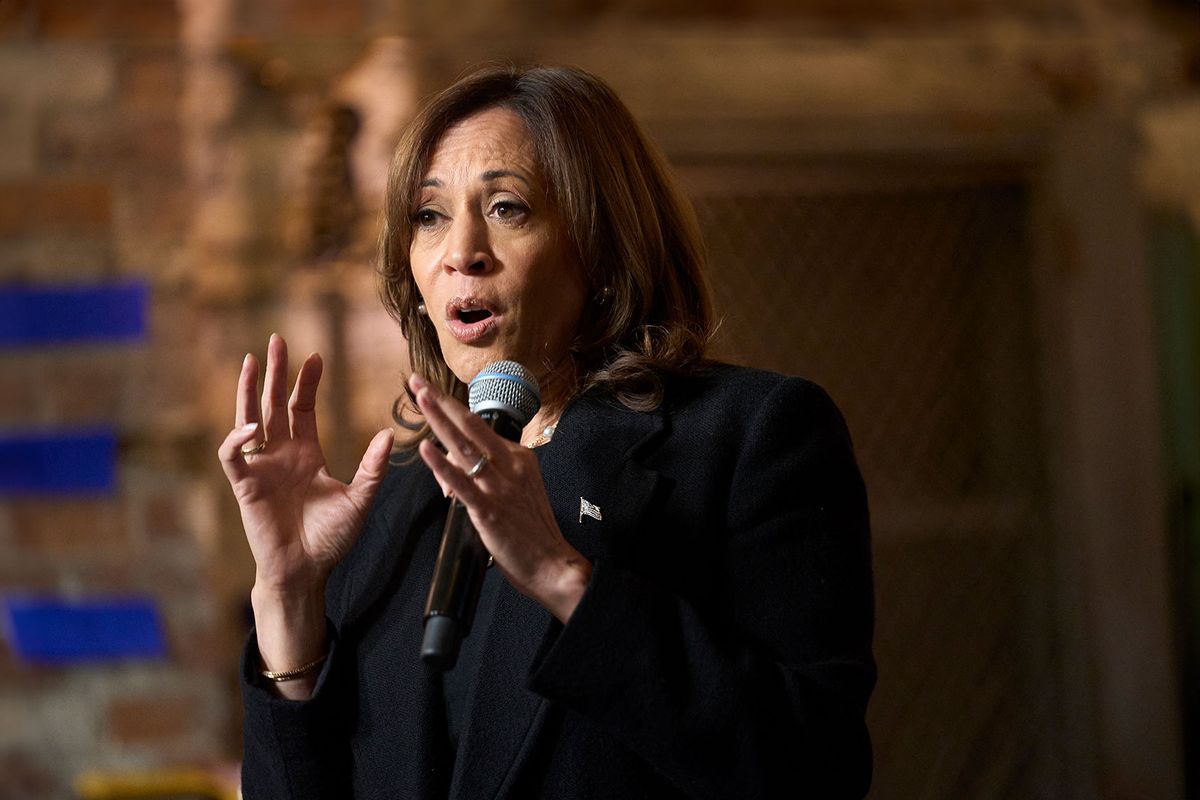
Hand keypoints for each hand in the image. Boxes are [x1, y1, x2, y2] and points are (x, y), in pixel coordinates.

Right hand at [218, 334, 392, 690]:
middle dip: (276, 373)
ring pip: (249, 419)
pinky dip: (238, 439)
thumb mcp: (359, 500)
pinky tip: (252, 426)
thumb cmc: (330, 540)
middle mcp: (281, 456)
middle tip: (276, 339)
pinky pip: (234, 455)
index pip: (301, 409)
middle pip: (274, 404)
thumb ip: (372, 468)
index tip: (315, 356)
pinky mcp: (246, 486)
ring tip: (252, 361)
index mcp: (306, 455)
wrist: (307, 572)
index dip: (306, 383)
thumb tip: (388, 434)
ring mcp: (262, 469)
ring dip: (249, 391)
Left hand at [409, 373, 590, 622]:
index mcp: (518, 457)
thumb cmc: (533, 530)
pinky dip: (442, 465)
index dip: (452, 408)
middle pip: (470, 426)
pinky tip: (427, 449)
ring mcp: (500, 486)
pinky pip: (462, 483)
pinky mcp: (489, 509)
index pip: (479, 429)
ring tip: (420, 397)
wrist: (552, 564)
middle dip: (441, 402)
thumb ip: (487, 473)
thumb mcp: (517, 490)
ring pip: (464, 446)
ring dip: (439, 419)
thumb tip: (451, 463)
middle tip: (418, 381)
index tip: (432, 391)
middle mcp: (510, 465)